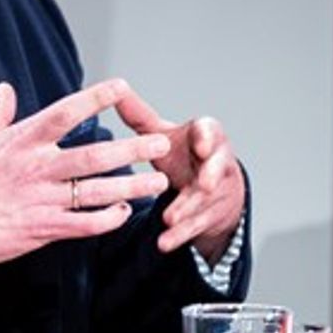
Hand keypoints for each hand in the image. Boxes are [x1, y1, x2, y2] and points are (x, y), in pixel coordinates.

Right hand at [0, 81, 169, 279]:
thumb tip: (5, 90)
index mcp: (20, 141)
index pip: (66, 112)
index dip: (96, 97)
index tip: (121, 87)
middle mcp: (36, 168)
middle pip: (95, 154)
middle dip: (132, 147)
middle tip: (160, 143)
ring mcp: (41, 200)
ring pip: (98, 191)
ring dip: (132, 186)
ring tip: (157, 182)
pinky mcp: (42, 229)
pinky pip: (84, 224)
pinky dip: (107, 219)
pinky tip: (123, 213)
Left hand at [114, 91, 244, 257]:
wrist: (211, 187)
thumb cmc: (184, 154)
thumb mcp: (163, 134)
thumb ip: (140, 116)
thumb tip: (114, 90)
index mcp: (205, 137)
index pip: (211, 132)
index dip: (207, 139)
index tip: (200, 146)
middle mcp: (216, 163)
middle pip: (218, 169)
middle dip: (210, 177)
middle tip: (203, 185)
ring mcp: (216, 192)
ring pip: (205, 201)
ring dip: (188, 209)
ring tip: (169, 218)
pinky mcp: (209, 216)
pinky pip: (196, 226)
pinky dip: (180, 235)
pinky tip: (164, 242)